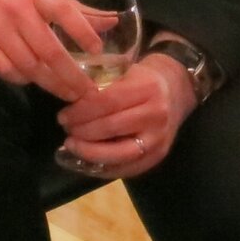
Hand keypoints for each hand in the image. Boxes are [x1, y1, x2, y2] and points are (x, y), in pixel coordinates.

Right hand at [0, 0, 107, 102]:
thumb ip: (73, 8)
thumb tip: (111, 22)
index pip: (66, 12)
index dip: (84, 34)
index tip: (98, 53)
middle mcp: (17, 9)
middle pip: (50, 51)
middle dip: (72, 76)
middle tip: (88, 93)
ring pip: (29, 66)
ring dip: (50, 83)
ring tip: (66, 93)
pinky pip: (5, 69)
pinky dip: (21, 79)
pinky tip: (31, 80)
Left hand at [55, 53, 198, 178]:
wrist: (176, 92)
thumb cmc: (144, 79)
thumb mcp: (125, 71)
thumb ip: (102, 86)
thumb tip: (69, 100)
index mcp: (146, 89)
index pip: (107, 102)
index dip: (81, 111)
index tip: (63, 116)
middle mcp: (156, 115)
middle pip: (112, 128)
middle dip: (82, 131)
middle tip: (65, 129)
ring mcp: (159, 139)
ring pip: (120, 153)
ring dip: (90, 153)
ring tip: (71, 146)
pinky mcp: (158, 157)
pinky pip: (128, 169)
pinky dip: (104, 168)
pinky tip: (86, 161)